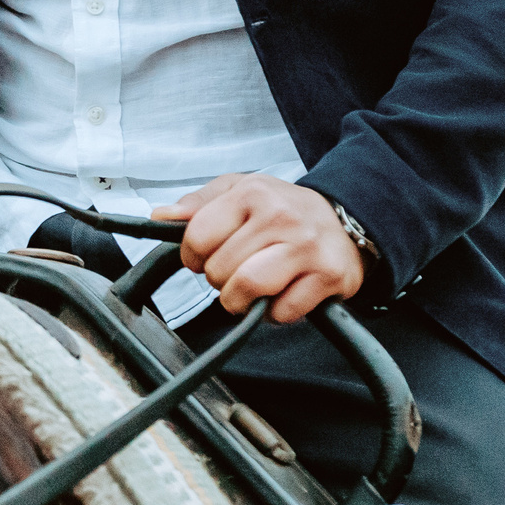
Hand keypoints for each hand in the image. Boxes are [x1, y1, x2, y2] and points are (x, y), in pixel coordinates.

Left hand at [151, 173, 364, 322]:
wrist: (344, 220)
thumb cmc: (282, 209)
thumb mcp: (238, 192)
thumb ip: (197, 205)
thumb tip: (160, 216)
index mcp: (252, 192)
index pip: (197, 237)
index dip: (191, 256)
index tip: (203, 257)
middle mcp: (280, 217)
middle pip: (219, 270)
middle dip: (220, 279)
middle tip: (236, 270)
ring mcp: (305, 247)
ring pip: (247, 289)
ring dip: (241, 300)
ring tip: (250, 289)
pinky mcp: (327, 276)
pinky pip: (282, 311)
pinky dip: (275, 312)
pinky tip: (283, 292)